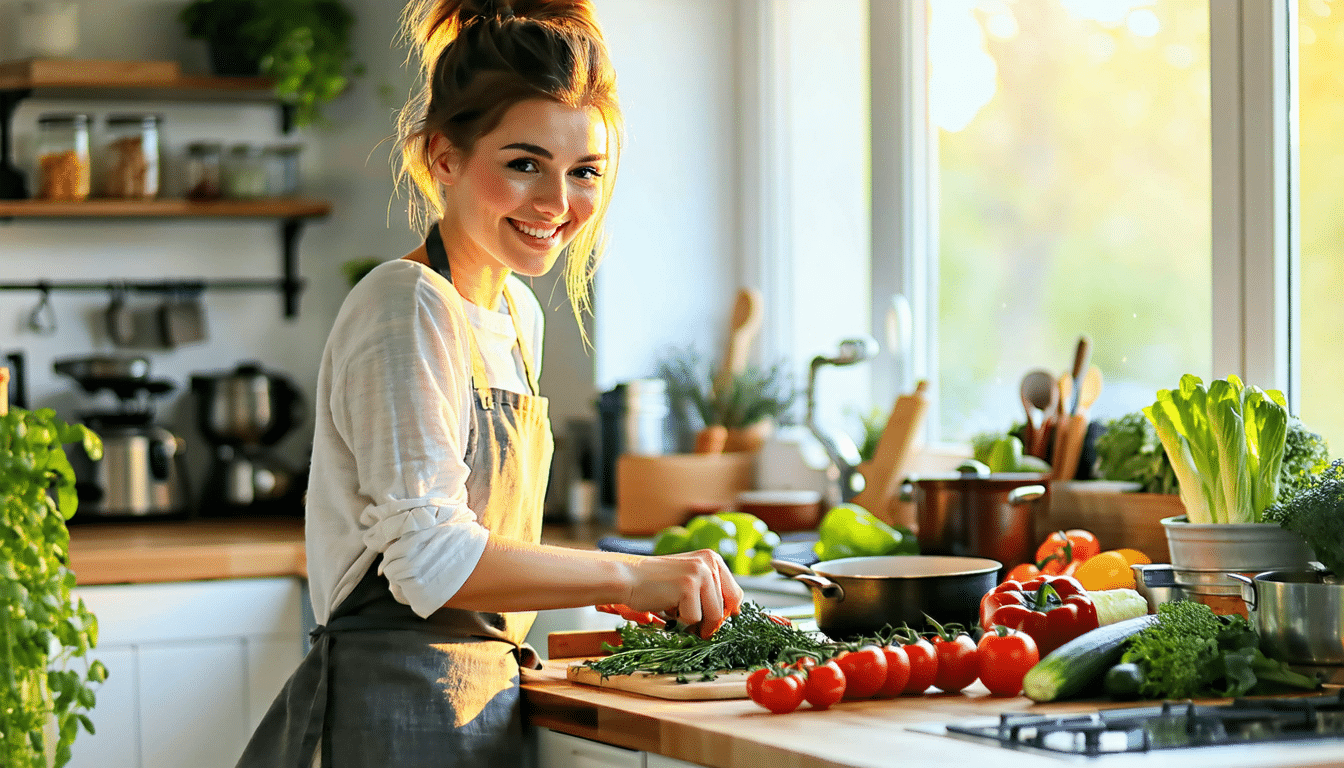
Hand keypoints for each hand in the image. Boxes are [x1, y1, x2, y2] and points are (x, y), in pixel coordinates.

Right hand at [624, 549, 743, 638]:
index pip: (735, 595)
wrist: (628, 577)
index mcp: (712, 559)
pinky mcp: (688, 586)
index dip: (724, 613)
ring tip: (676, 609)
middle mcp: (709, 562)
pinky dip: (680, 620)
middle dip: (710, 622)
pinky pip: (694, 619)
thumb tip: (733, 614)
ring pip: (713, 616)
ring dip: (695, 622)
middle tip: (689, 619)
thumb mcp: (690, 580)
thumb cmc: (656, 583)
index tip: (710, 620)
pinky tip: (668, 606)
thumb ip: (711, 591)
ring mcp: (700, 573)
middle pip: (726, 608)